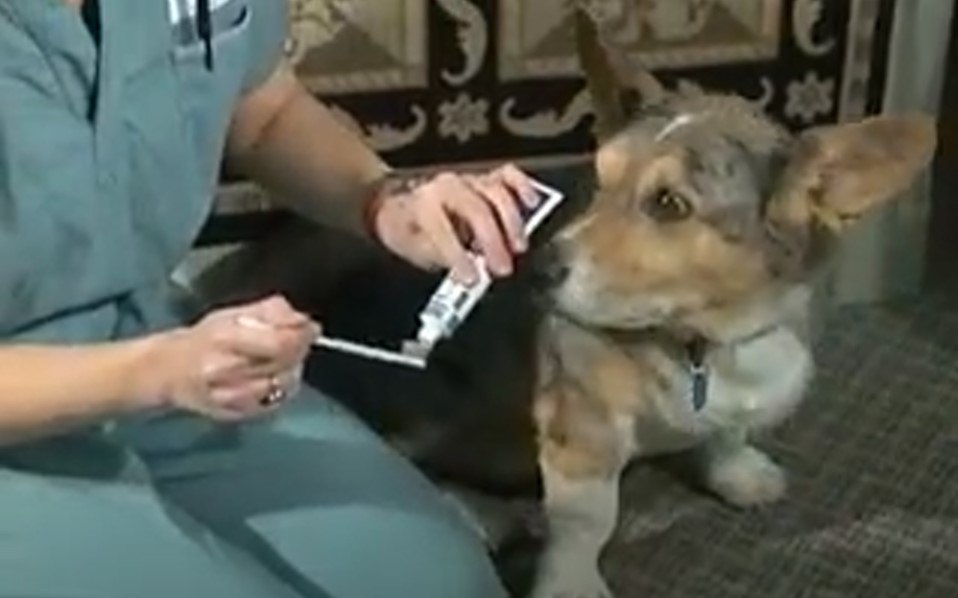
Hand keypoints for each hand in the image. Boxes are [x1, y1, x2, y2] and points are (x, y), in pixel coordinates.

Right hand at [151, 296, 319, 420]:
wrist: (167, 371)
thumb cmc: (203, 338)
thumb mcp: (232, 313)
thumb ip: (271, 312)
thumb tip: (303, 319)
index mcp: (225, 338)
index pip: (280, 343)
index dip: (302, 335)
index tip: (311, 328)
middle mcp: (227, 370)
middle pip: (285, 364)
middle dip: (299, 351)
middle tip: (298, 342)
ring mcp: (231, 397)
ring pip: (284, 385)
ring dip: (291, 370)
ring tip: (279, 360)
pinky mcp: (236, 414)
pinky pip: (275, 402)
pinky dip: (281, 389)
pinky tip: (269, 378)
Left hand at [368, 163, 539, 282]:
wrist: (399, 206)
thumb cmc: (409, 230)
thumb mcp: (414, 251)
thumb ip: (443, 258)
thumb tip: (470, 270)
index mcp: (424, 203)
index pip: (443, 229)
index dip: (458, 255)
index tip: (471, 278)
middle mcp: (448, 186)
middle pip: (476, 209)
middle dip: (492, 241)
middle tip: (502, 267)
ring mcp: (469, 180)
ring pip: (497, 191)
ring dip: (511, 222)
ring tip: (518, 247)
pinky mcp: (485, 179)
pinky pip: (507, 175)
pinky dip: (522, 188)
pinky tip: (531, 204)